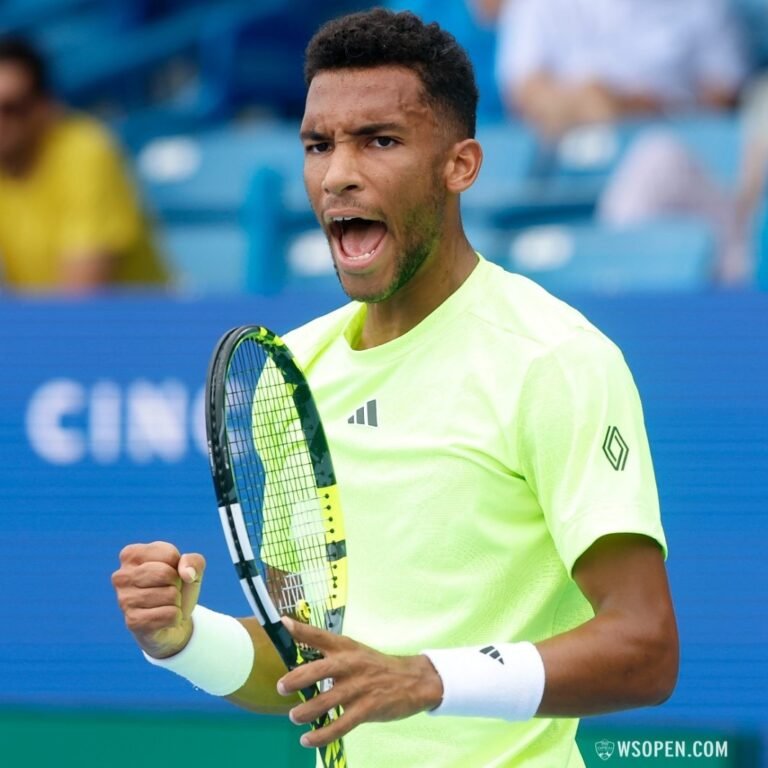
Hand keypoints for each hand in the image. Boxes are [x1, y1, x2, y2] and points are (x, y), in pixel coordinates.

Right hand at [111, 541, 204, 658]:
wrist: (172, 621)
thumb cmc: (177, 587)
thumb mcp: (191, 568)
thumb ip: (194, 561)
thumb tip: (187, 574)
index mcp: (131, 555)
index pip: (169, 555)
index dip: (179, 566)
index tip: (171, 573)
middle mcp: (121, 576)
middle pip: (166, 574)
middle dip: (177, 583)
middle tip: (169, 590)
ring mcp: (124, 600)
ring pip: (170, 595)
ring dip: (176, 601)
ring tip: (165, 604)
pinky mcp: (133, 622)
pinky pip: (169, 615)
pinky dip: (175, 617)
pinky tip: (163, 619)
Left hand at [276, 618, 442, 747]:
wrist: (413, 680)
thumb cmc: (376, 667)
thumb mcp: (356, 653)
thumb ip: (331, 657)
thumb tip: (299, 668)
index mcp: (346, 647)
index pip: (320, 635)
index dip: (301, 630)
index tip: (282, 623)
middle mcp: (351, 664)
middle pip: (319, 669)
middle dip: (296, 679)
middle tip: (281, 687)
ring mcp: (359, 686)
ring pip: (327, 700)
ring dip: (306, 711)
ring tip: (294, 717)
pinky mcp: (367, 708)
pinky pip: (341, 724)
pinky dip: (322, 734)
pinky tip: (309, 739)